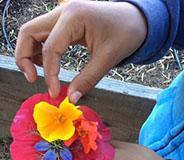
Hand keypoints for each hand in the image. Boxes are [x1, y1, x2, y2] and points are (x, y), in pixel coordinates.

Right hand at [15, 0, 146, 102]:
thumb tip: (71, 99)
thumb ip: (87, 80)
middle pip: (28, 33)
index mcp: (73, 17)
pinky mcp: (66, 22)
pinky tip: (49, 63)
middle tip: (32, 79)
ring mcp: (63, 15)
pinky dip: (41, 50)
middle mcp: (63, 12)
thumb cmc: (126, 34)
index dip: (49, 74)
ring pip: (33, 33)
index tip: (54, 93)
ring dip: (30, 53)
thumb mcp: (107, 58)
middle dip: (24, 58)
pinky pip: (45, 35)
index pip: (50, 48)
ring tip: (39, 73)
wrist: (136, 21)